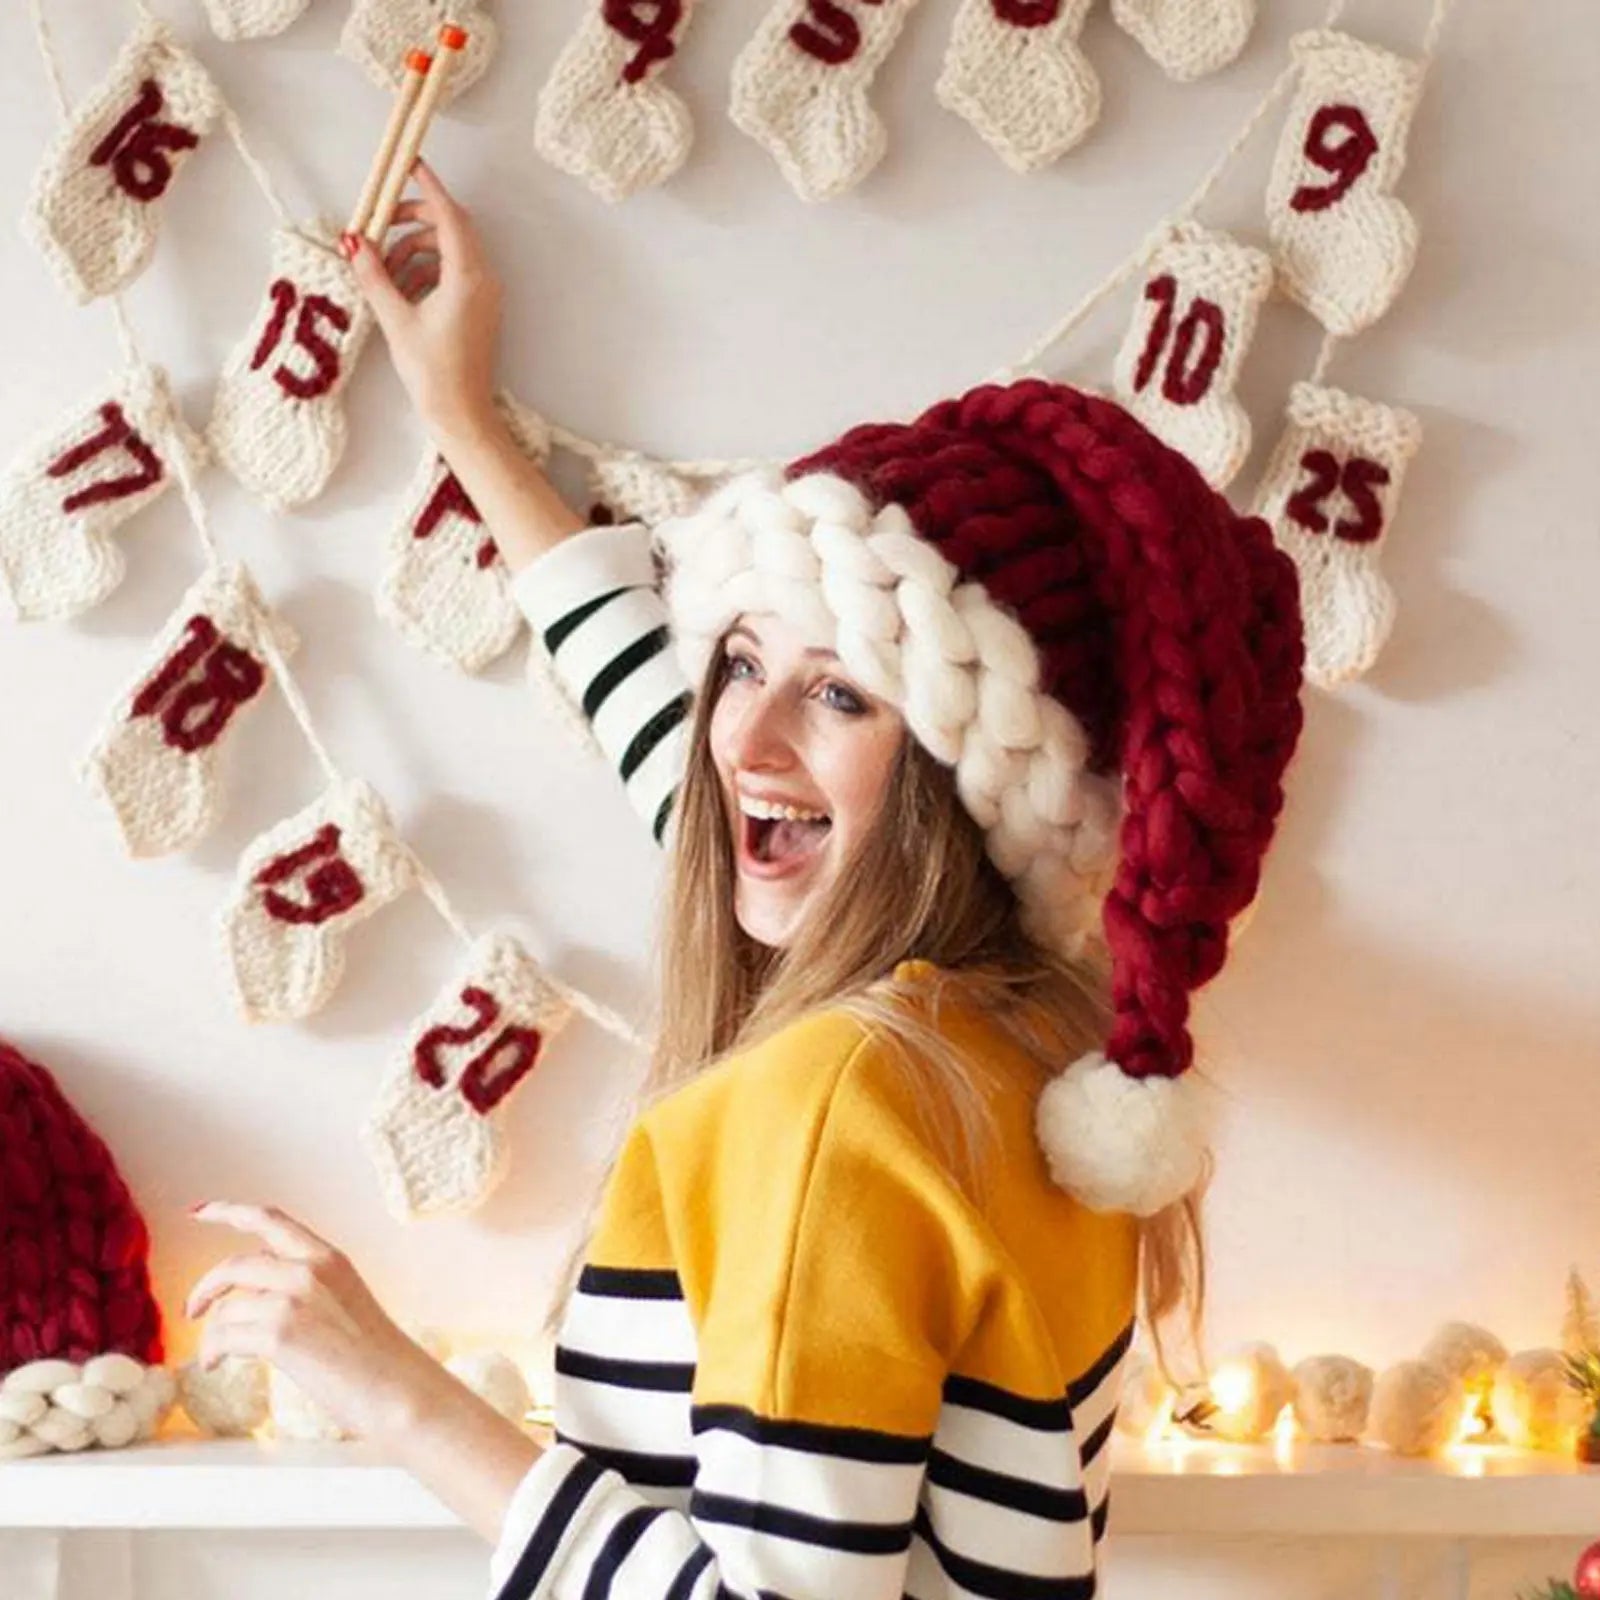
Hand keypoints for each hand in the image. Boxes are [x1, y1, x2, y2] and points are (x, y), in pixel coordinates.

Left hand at [186, 1201, 439, 1447]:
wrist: (400, 1390)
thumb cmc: (376, 1358)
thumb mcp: (346, 1301)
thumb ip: (307, 1286)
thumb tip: (257, 1294)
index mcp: (330, 1258)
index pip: (271, 1220)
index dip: (229, 1211)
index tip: (199, 1210)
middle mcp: (310, 1270)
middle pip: (234, 1264)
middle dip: (205, 1288)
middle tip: (194, 1308)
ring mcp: (294, 1300)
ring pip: (226, 1307)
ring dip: (210, 1334)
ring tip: (214, 1355)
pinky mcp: (280, 1334)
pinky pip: (223, 1337)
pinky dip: (212, 1353)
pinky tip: (215, 1365)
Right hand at [342, 159, 504, 445]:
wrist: (462, 414)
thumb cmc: (434, 373)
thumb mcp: (396, 320)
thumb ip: (374, 276)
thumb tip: (354, 243)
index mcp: (468, 278)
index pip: (450, 216)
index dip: (429, 188)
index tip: (411, 166)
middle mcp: (483, 281)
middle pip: (452, 228)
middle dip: (416, 220)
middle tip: (383, 224)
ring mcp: (485, 295)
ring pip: (451, 251)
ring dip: (417, 249)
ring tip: (385, 270)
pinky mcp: (479, 309)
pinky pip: (455, 273)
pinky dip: (428, 270)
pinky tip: (402, 289)